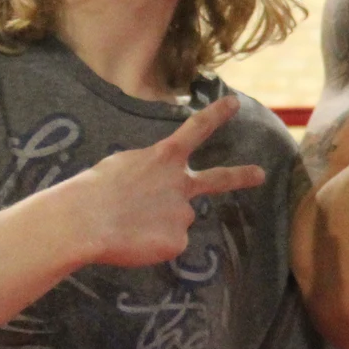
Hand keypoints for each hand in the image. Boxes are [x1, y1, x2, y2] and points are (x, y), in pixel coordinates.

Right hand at [59, 96, 264, 268]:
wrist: (87, 219)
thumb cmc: (95, 191)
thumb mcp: (122, 168)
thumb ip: (147, 175)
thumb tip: (155, 194)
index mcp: (163, 158)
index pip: (195, 130)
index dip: (216, 115)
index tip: (234, 103)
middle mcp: (181, 184)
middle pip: (217, 179)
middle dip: (241, 175)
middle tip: (260, 174)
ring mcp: (183, 213)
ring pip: (173, 221)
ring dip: (153, 224)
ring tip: (127, 224)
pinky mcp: (178, 240)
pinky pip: (165, 245)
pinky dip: (149, 246)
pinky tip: (132, 240)